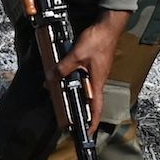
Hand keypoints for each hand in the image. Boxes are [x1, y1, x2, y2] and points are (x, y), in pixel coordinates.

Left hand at [52, 9, 131, 134]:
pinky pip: (83, 78)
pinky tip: (64, 77)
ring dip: (74, 94)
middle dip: (81, 110)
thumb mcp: (76, 56)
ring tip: (61, 97)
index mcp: (97, 82)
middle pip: (90, 100)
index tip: (88, 133)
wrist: (108, 26)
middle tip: (70, 119)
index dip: (93, 122)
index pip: (96, 107)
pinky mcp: (93, 65)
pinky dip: (74, 81)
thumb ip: (63, 68)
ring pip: (84, 88)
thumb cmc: (97, 41)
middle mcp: (98, 80)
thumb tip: (51, 78)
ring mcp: (96, 73)